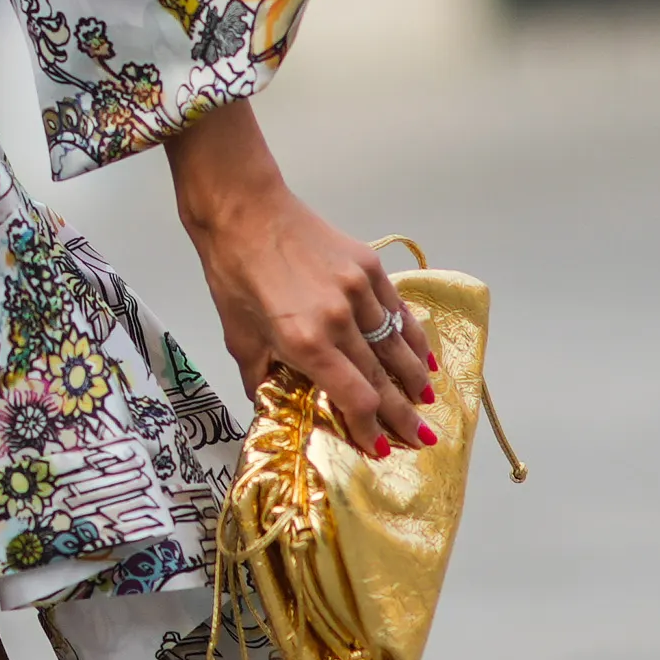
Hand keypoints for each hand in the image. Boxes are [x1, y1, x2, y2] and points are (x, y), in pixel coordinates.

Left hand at [162, 101, 439, 456]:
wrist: (243, 211)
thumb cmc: (233, 273)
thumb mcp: (238, 336)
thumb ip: (261, 378)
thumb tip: (272, 407)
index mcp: (304, 342)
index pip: (355, 398)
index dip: (370, 429)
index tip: (379, 447)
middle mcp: (337, 319)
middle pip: (383, 379)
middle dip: (403, 415)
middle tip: (422, 439)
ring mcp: (357, 290)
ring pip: (397, 346)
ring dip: (415, 378)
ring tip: (426, 402)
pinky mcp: (368, 266)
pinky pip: (398, 311)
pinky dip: (413, 337)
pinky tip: (422, 356)